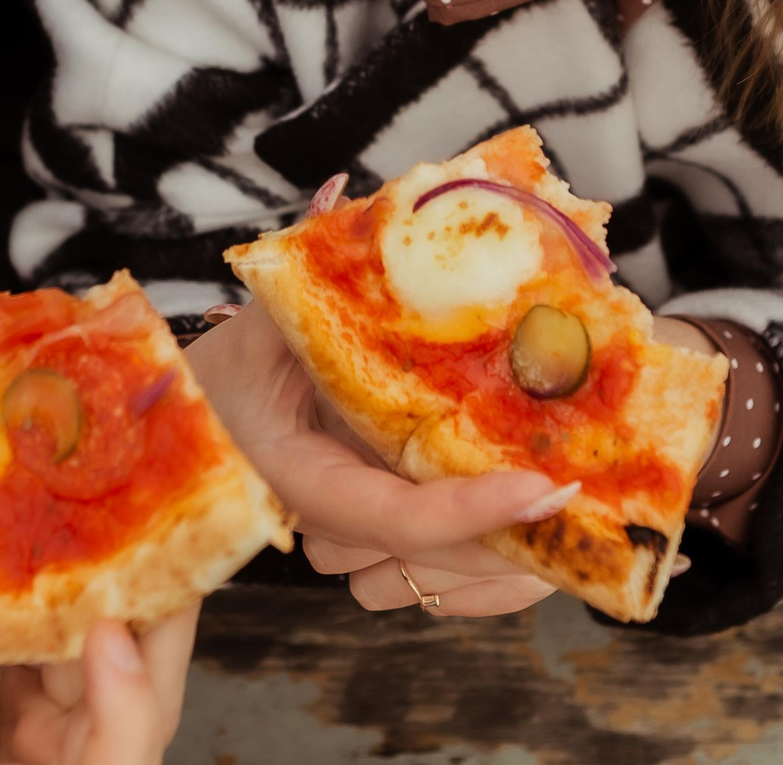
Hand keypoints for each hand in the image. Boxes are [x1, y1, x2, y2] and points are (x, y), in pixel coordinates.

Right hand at [182, 298, 568, 617]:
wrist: (198, 417)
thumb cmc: (227, 365)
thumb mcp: (263, 317)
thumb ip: (312, 269)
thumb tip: (356, 200)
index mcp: (293, 473)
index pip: (394, 514)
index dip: (472, 509)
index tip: (544, 489)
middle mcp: (322, 524)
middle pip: (430, 560)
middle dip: (509, 541)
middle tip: (585, 494)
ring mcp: (346, 542)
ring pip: (435, 581)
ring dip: (506, 562)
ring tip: (576, 511)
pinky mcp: (368, 546)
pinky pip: (433, 582)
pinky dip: (489, 571)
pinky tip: (537, 536)